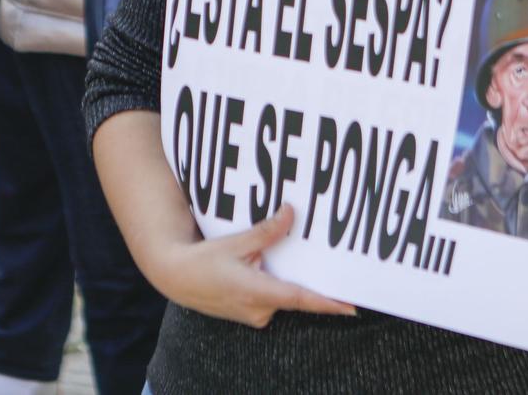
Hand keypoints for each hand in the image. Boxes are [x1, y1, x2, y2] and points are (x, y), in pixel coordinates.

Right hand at [147, 203, 356, 328]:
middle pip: (295, 295)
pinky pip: (272, 298)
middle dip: (312, 283)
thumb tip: (291, 213)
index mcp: (256, 292)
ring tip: (290, 259)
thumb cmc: (204, 260)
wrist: (176, 278)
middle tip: (336, 269)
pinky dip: (276, 284)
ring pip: (283, 296)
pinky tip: (269, 266)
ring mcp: (253, 314)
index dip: (327, 303)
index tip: (351, 307)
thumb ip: (266, 231)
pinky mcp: (249, 312)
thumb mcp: (235, 242)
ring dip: (289, 281)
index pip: (300, 299)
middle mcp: (258, 309)